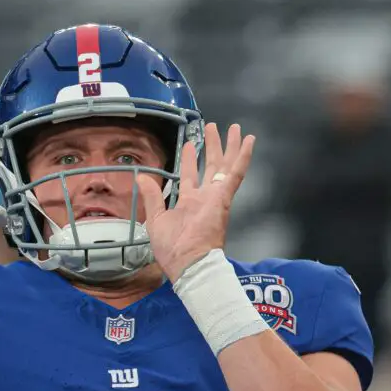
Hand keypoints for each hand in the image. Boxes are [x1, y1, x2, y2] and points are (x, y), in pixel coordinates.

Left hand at [137, 122, 254, 281]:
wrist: (188, 263)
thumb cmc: (172, 248)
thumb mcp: (156, 219)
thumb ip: (152, 196)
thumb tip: (140, 176)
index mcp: (189, 203)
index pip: (190, 176)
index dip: (189, 159)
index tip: (189, 145)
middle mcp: (204, 198)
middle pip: (211, 166)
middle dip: (212, 147)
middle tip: (213, 128)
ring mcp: (216, 196)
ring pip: (226, 165)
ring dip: (230, 146)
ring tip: (235, 128)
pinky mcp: (223, 197)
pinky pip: (236, 174)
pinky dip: (243, 157)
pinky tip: (249, 141)